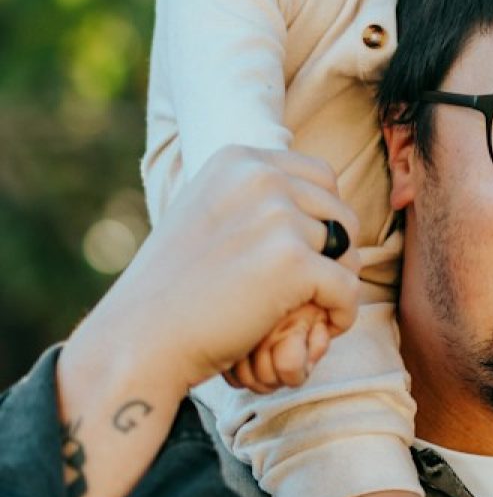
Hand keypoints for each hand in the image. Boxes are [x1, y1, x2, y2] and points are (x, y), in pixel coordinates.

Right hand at [98, 146, 360, 396]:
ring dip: (335, 284)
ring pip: (346, 251)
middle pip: (340, 211)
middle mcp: (260, 178)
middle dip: (336, 253)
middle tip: (314, 289)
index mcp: (239, 160)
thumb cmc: (174, 287)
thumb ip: (253, 198)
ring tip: (308, 310)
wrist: (140, 337)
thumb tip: (314, 196)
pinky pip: (348, 288)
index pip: (321, 177)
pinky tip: (322, 328)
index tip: (307, 254)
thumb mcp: (207, 214)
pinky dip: (341, 314)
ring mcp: (277, 217)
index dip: (324, 218)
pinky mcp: (292, 262)